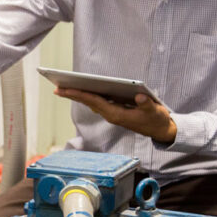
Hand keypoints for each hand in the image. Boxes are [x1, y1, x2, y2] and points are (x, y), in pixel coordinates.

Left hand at [56, 88, 176, 142]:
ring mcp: (112, 113)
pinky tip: (82, 89)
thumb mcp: (155, 111)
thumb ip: (147, 104)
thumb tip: (141, 97)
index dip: (79, 94)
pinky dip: (89, 95)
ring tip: (64, 87)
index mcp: (117, 115)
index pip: (94, 102)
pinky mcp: (115, 111)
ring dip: (78, 95)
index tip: (65, 90)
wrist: (161, 130)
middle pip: (88, 102)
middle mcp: (111, 115)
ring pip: (92, 102)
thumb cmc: (157, 120)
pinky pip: (98, 102)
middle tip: (56, 88)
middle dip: (73, 95)